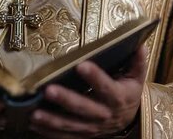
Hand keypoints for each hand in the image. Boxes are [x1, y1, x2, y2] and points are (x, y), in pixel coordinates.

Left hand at [29, 46, 147, 137]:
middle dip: (66, 99)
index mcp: (118, 97)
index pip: (107, 87)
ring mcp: (92, 127)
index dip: (95, 77)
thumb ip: (137, 61)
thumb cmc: (127, 92)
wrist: (127, 119)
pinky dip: (48, 131)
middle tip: (49, 89)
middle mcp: (104, 114)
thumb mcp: (136, 77)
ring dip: (52, 120)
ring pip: (71, 125)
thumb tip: (138, 43)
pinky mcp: (82, 134)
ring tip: (34, 112)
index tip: (82, 65)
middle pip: (84, 108)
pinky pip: (64, 136)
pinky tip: (33, 123)